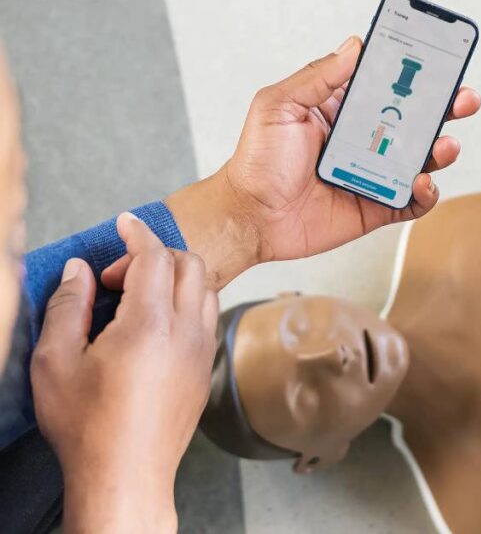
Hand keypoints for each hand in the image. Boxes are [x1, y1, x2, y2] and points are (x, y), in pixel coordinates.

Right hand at [32, 214, 217, 533]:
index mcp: (151, 324)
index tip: (125, 223)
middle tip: (117, 277)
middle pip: (190, 264)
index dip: (138, 234)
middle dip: (156, 256)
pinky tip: (155, 324)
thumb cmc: (89, 426)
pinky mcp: (206, 368)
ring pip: (204, 288)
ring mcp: (202, 350)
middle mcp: (187, 331)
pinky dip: (187, 302)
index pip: (156, 256)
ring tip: (136, 298)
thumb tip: (79, 271)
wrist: (127, 475)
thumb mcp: (55, 362)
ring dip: (176, 278)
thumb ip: (68, 307)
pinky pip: (207, 316)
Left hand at [160, 36, 480, 288]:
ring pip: (422, 159)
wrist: (249, 217)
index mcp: (344, 108)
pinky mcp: (377, 206)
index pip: (388, 84)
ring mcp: (374, 173)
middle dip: (446, 107)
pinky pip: (412, 201)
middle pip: (416, 119)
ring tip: (445, 146)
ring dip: (441, 150)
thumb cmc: (257, 160)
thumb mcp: (279, 104)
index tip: (440, 58)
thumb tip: (355, 44)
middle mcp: (365, 138)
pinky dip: (425, 194)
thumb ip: (318, 76)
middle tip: (464, 99)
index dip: (416, 72)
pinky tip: (422, 183)